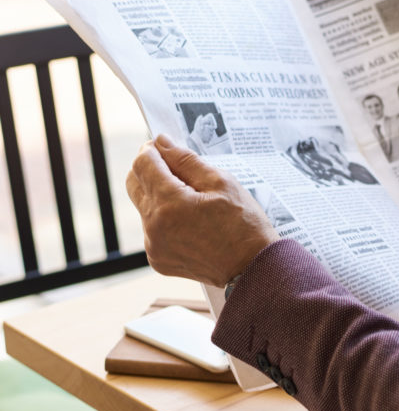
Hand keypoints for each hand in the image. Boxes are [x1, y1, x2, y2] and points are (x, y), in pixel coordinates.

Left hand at [126, 135, 278, 285]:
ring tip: (192, 200)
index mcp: (169, 203)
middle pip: (134, 183)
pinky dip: (165, 219)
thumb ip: (186, 160)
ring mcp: (153, 245)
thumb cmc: (244, 224)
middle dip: (150, 169)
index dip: (152, 150)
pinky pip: (152, 229)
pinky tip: (191, 222)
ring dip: (159, 195)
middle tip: (175, 168)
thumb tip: (162, 142)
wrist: (252, 268)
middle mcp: (154, 225)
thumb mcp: (221, 183)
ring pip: (144, 206)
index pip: (143, 164)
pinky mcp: (157, 258)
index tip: (164, 147)